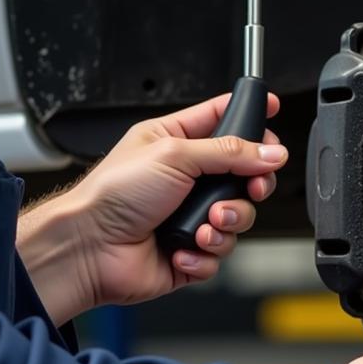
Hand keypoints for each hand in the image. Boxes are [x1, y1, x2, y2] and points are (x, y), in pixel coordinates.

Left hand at [17, 92, 285, 322]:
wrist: (88, 248)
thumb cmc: (111, 193)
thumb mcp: (174, 155)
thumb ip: (228, 152)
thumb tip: (270, 152)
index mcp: (176, 143)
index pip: (222, 119)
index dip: (251, 115)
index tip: (273, 110)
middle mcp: (185, 178)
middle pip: (244, 174)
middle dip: (253, 183)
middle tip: (252, 187)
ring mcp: (189, 215)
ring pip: (238, 217)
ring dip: (228, 222)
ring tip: (206, 223)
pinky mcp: (189, 250)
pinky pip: (220, 253)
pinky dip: (206, 251)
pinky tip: (185, 246)